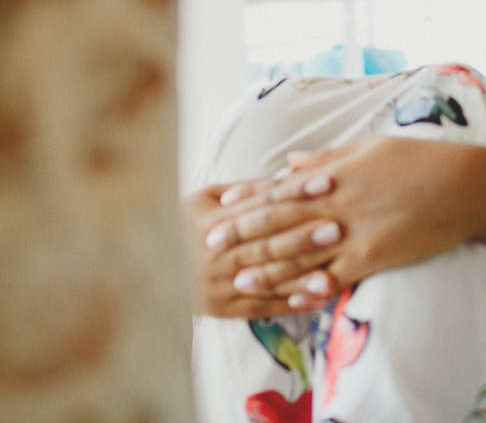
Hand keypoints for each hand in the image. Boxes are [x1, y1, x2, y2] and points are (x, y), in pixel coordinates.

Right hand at [186, 170, 342, 317]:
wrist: (149, 269)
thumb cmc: (186, 224)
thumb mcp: (206, 199)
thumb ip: (247, 190)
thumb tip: (290, 174)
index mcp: (211, 222)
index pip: (261, 205)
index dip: (295, 193)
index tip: (326, 183)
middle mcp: (215, 255)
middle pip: (266, 244)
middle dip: (302, 236)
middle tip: (336, 227)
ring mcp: (218, 286)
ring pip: (268, 280)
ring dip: (303, 277)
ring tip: (334, 273)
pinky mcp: (223, 310)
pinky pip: (263, 308)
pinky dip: (292, 304)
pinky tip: (319, 299)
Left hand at [223, 137, 485, 292]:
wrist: (466, 185)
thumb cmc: (419, 161)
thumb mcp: (369, 148)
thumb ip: (326, 159)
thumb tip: (290, 163)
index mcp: (335, 173)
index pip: (281, 187)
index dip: (249, 196)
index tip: (221, 203)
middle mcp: (338, 202)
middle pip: (281, 220)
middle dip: (244, 232)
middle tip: (210, 243)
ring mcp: (355, 231)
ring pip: (301, 253)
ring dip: (267, 265)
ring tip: (238, 275)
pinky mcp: (374, 257)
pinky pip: (335, 276)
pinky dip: (311, 287)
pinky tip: (289, 298)